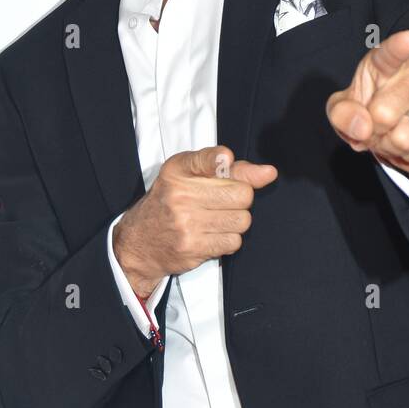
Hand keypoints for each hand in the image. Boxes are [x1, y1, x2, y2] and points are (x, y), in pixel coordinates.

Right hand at [112, 145, 277, 296]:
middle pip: (242, 194)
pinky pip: (233, 242)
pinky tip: (213, 234)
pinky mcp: (192, 248)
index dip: (224, 161)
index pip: (212, 159)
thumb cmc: (170, 202)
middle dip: (240, 198)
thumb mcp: (190, 175)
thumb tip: (269, 173)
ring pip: (242, 220)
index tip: (226, 162)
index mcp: (178, 171)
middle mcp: (180, 195)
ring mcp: (186, 224)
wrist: (139, 241)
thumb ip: (232, 170)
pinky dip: (229, 239)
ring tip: (218, 219)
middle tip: (224, 201)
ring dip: (236, 221)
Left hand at [325, 29, 408, 192]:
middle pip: (385, 113)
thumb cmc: (368, 113)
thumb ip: (342, 114)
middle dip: (374, 134)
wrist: (397, 134)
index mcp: (383, 63)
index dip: (398, 47)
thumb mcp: (343, 112)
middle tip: (375, 131)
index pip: (390, 54)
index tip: (408, 39)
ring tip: (394, 138)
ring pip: (407, 137)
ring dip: (394, 148)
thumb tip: (363, 126)